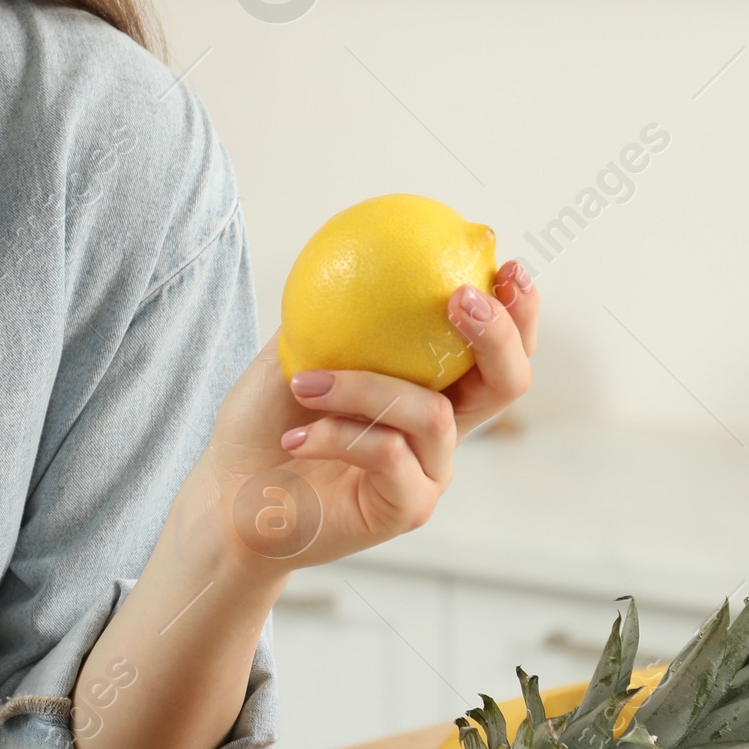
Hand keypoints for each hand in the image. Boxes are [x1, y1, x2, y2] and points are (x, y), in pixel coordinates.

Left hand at [208, 260, 537, 569]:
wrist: (231, 493)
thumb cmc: (263, 421)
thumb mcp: (297, 350)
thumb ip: (335, 309)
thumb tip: (362, 240)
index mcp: (428, 388)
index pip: (493, 348)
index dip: (517, 308)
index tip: (504, 262)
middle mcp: (441, 431)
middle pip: (508, 383)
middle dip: (498, 334)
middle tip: (460, 298)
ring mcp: (430, 473)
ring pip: (432, 414)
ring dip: (364, 388)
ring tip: (304, 384)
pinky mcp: (407, 509)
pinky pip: (391, 456)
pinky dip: (340, 435)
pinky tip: (297, 438)